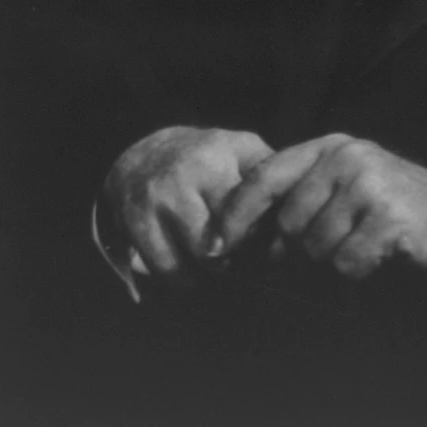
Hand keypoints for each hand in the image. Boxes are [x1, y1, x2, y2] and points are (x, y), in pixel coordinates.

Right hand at [103, 126, 272, 278]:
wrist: (143, 155)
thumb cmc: (207, 158)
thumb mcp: (241, 150)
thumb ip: (268, 172)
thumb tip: (293, 206)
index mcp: (216, 156)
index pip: (246, 212)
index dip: (257, 235)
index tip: (260, 240)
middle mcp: (183, 174)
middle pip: (222, 241)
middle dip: (236, 256)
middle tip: (239, 254)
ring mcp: (156, 198)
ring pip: (195, 260)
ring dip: (209, 271)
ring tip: (216, 259)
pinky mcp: (134, 222)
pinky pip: (165, 269)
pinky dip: (182, 276)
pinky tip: (189, 263)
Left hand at [218, 134, 426, 279]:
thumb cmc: (391, 214)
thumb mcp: (345, 191)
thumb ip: (302, 197)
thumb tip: (241, 234)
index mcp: (331, 147)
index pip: (266, 175)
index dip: (235, 213)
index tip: (215, 245)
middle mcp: (348, 156)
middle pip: (287, 221)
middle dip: (298, 250)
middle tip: (328, 255)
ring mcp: (371, 183)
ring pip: (315, 245)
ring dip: (332, 261)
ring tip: (360, 250)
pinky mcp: (390, 215)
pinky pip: (346, 261)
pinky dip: (356, 272)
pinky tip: (377, 260)